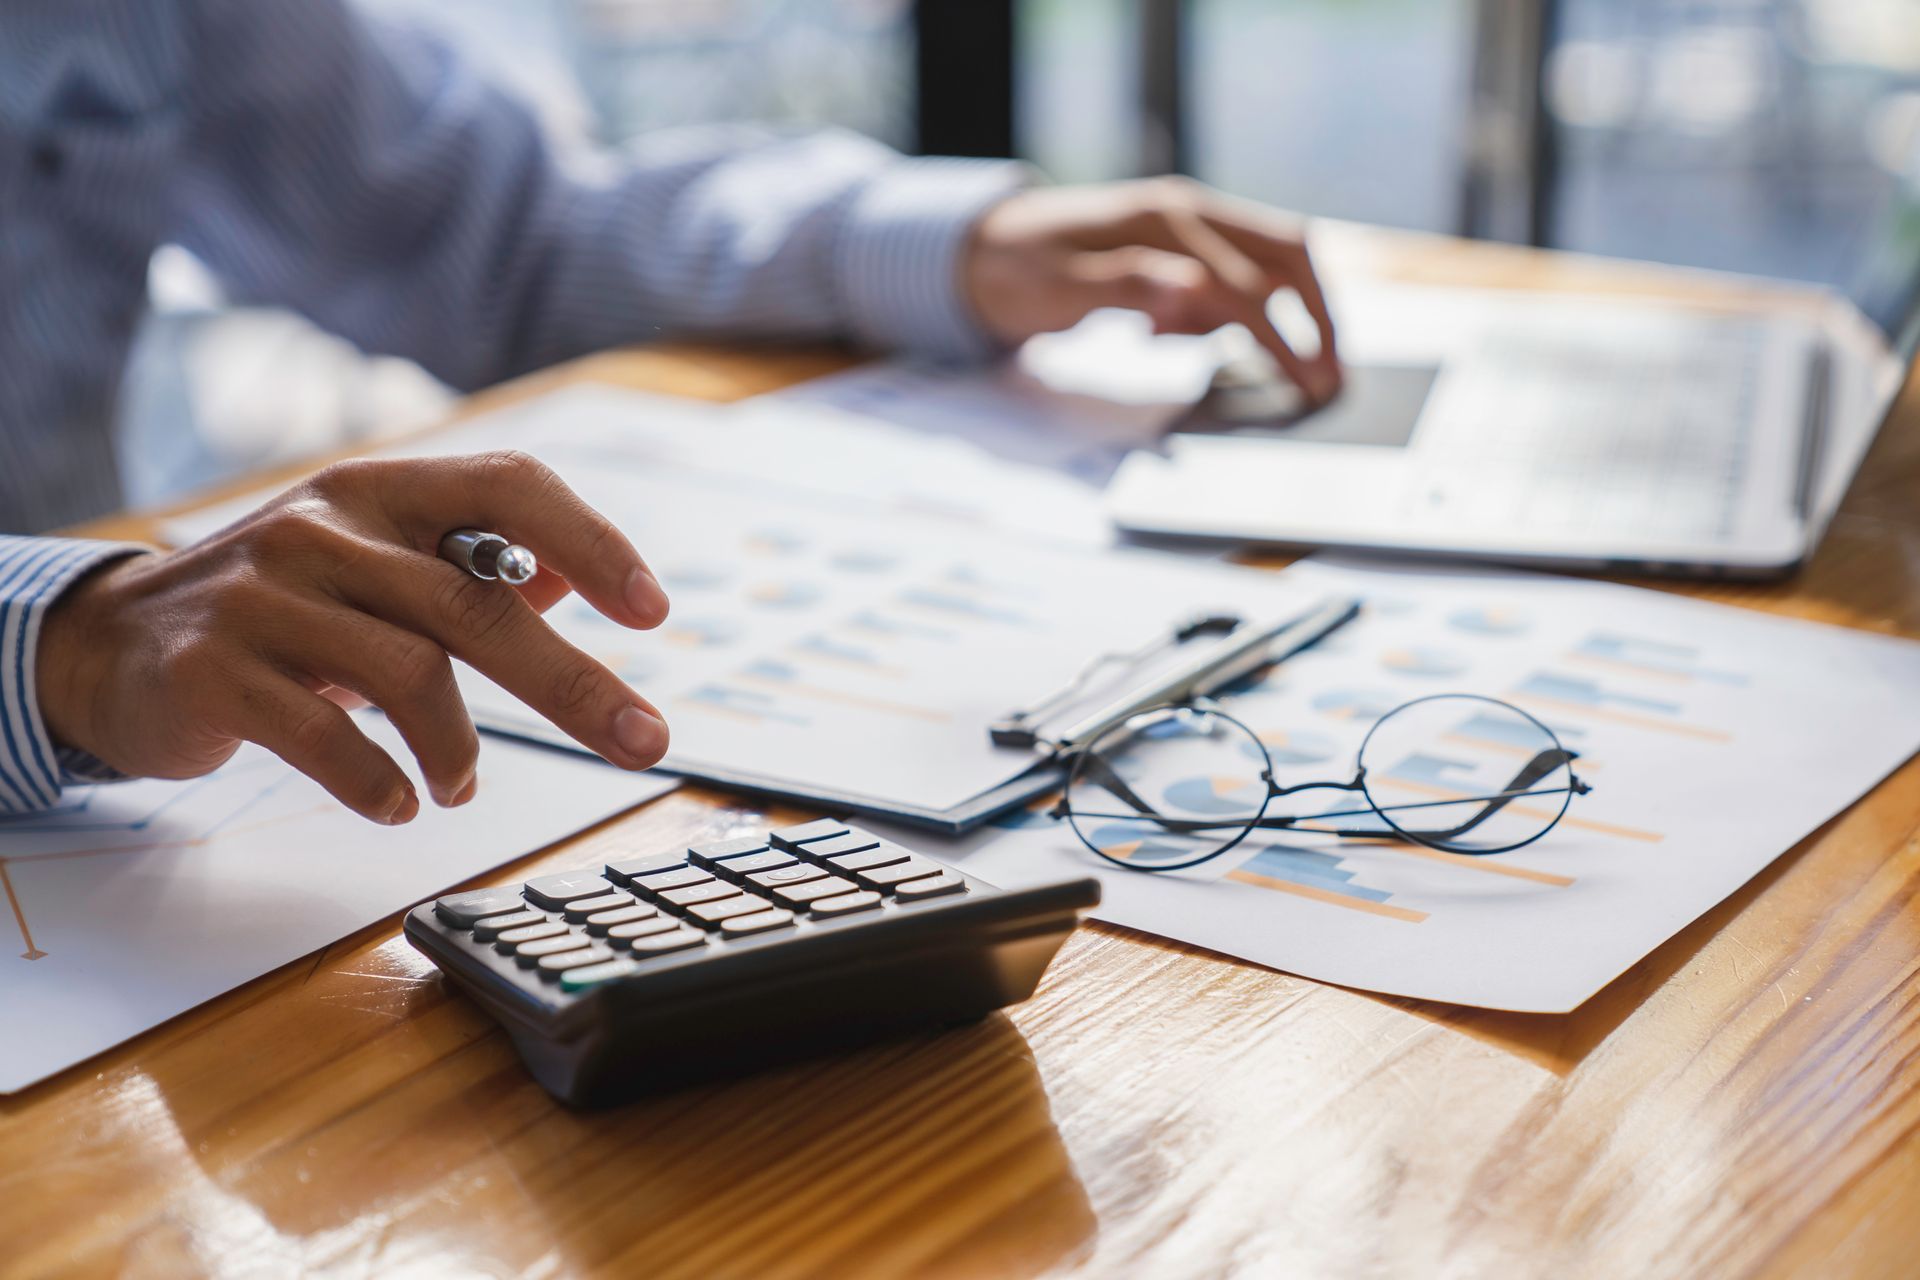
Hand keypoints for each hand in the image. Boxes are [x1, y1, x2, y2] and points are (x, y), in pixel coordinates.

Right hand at [37, 451, 670, 823]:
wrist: (117, 642)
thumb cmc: (285, 607)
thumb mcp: (374, 564)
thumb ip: (468, 567)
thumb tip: (577, 578)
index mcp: (382, 493)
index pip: (509, 486)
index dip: (592, 541)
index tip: (652, 611)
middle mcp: (325, 531)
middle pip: (477, 604)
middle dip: (575, 684)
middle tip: (643, 741)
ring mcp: (265, 598)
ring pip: (409, 672)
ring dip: (459, 749)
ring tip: (461, 786)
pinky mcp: (214, 671)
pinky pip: (322, 734)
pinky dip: (377, 780)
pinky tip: (398, 804)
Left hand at [963, 176, 1341, 401]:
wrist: (981, 248)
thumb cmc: (1016, 270)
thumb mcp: (1057, 288)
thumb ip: (1127, 287)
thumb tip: (1194, 292)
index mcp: (1165, 219)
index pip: (1247, 282)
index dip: (1285, 336)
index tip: (1311, 385)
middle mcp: (1188, 212)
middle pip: (1287, 254)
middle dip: (1318, 316)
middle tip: (1333, 377)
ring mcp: (1189, 225)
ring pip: (1270, 264)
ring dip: (1279, 315)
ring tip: (1255, 365)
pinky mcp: (1182, 246)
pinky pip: (1234, 275)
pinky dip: (1228, 313)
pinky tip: (1166, 338)